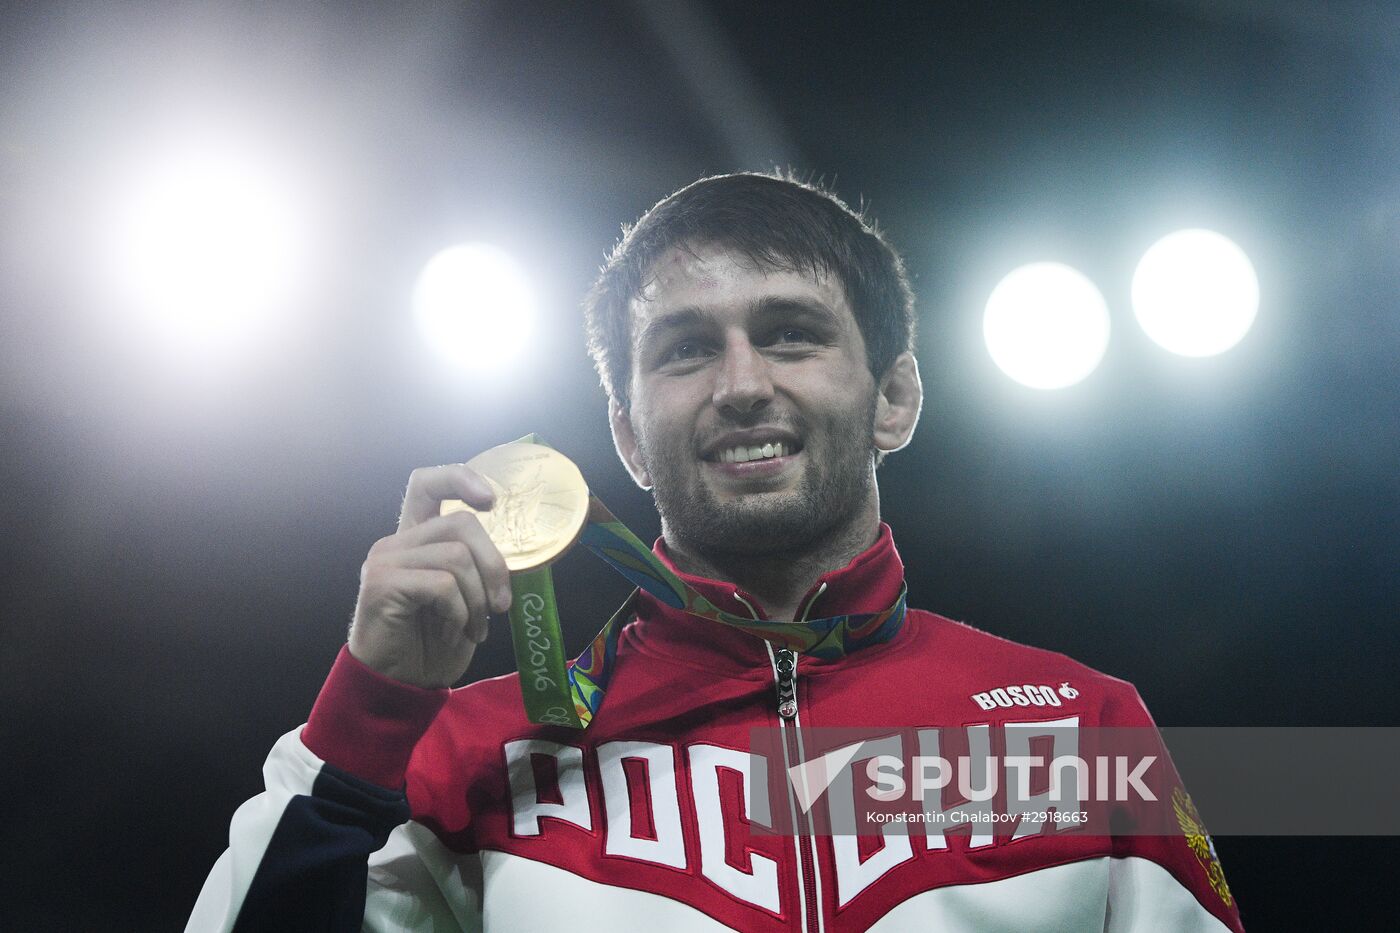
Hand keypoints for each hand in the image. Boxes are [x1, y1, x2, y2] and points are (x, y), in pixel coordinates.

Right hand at [348, 464, 512, 687]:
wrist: (401, 685)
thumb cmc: (433, 642)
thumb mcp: (466, 597)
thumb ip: (475, 565)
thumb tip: (513, 552)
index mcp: (415, 538)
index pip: (427, 483)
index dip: (460, 478)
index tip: (491, 501)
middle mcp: (396, 542)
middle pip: (461, 522)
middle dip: (494, 565)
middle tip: (500, 605)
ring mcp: (385, 561)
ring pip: (457, 556)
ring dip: (478, 598)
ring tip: (475, 626)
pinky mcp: (381, 584)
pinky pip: (442, 584)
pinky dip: (460, 611)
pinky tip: (455, 631)